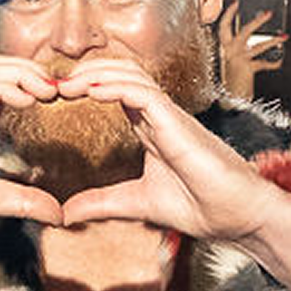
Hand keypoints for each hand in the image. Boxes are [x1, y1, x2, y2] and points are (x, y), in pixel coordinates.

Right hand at [0, 55, 63, 239]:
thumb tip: (61, 215)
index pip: (8, 85)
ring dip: (24, 73)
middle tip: (63, 89)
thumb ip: (24, 202)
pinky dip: (5, 88)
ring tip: (50, 90)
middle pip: (1, 67)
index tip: (66, 100)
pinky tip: (28, 101)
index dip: (38, 85)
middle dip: (34, 70)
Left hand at [56, 59, 280, 242]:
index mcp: (150, 128)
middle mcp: (159, 116)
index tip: (52, 96)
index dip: (83, 86)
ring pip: (130, 75)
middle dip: (84, 73)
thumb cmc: (201, 206)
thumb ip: (102, 204)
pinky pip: (145, 94)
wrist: (239, 218)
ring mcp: (170, 116)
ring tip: (65, 84)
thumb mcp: (136, 204)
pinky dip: (117, 87)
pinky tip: (92, 91)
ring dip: (95, 74)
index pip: (113, 90)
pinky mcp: (179, 124)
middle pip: (118, 74)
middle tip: (51, 84)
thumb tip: (65, 214)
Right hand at [218, 1, 284, 98]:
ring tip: (283, 36)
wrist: (230, 100)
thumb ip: (240, 51)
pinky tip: (279, 61)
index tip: (235, 3)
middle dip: (258, 21)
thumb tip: (257, 41)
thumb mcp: (233, 63)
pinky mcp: (247, 68)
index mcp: (224, 49)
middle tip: (269, 13)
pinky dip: (273, 62)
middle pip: (244, 31)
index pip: (223, 27)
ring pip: (258, 45)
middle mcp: (229, 52)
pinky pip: (264, 63)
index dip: (229, 14)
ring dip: (273, 40)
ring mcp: (238, 59)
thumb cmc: (232, 81)